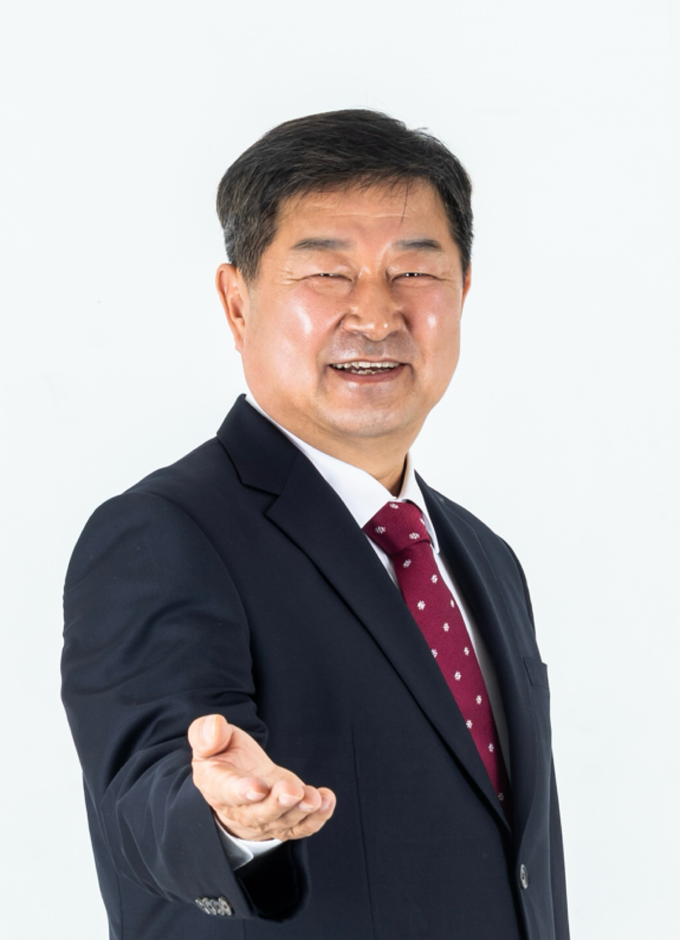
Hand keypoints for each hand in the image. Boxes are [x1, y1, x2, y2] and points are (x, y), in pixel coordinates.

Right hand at [188, 714, 336, 841]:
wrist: (232, 781)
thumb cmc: (221, 755)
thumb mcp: (209, 740)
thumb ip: (207, 733)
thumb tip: (215, 726)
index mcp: (217, 785)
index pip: (229, 791)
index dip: (244, 790)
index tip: (258, 788)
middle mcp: (241, 809)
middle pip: (261, 813)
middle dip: (278, 803)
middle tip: (292, 791)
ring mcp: (265, 819)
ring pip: (284, 822)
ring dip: (302, 811)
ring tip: (315, 798)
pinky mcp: (284, 822)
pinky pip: (301, 827)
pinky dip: (317, 818)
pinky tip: (327, 800)